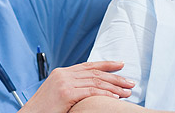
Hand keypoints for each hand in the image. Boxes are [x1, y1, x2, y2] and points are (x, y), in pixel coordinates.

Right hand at [19, 61, 134, 112]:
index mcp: (62, 73)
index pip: (89, 65)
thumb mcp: (58, 93)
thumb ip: (72, 87)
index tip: (120, 65)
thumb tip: (91, 88)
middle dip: (115, 77)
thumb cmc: (44, 109)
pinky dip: (104, 95)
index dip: (107, 65)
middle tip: (130, 82)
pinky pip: (90, 92)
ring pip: (95, 82)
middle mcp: (63, 74)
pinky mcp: (65, 93)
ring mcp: (64, 83)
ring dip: (114, 87)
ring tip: (126, 92)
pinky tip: (114, 98)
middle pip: (95, 73)